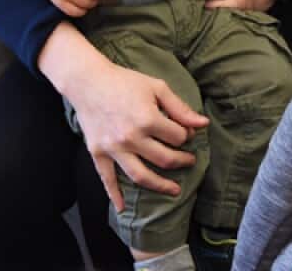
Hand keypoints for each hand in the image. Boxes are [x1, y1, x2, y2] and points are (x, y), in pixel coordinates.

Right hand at [38, 23, 209, 211]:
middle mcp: (130, 138)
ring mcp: (113, 148)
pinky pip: (106, 178)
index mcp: (147, 119)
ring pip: (140, 175)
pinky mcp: (98, 153)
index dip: (187, 136)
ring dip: (160, 185)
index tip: (186, 134)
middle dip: (182, 161)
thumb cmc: (125, 82)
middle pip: (164, 159)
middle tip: (190, 161)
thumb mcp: (157, 87)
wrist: (88, 82)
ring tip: (175, 190)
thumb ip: (180, 108)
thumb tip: (202, 124)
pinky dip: (114, 195)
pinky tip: (122, 208)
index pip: (177, 137)